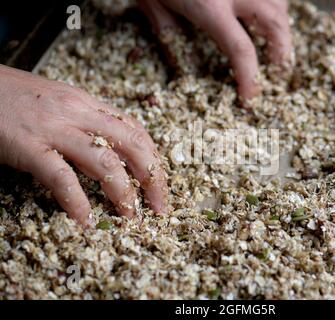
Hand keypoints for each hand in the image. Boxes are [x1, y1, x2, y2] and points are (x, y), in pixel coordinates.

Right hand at [0, 65, 167, 225]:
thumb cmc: (14, 97)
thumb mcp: (60, 102)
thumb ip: (86, 122)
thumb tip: (112, 148)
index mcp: (89, 104)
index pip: (136, 131)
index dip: (154, 160)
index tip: (160, 183)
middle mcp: (79, 113)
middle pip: (133, 146)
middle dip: (153, 179)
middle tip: (160, 207)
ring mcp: (55, 128)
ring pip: (105, 163)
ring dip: (124, 194)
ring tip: (130, 218)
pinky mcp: (28, 146)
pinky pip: (61, 177)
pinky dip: (77, 202)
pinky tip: (85, 220)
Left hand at [139, 0, 292, 100]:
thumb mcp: (151, 1)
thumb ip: (166, 29)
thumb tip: (173, 51)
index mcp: (210, 8)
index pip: (242, 51)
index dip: (251, 78)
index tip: (251, 97)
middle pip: (276, 25)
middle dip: (283, 52)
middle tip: (280, 70)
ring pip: (280, 4)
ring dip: (282, 26)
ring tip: (277, 42)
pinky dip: (275, 5)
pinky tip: (267, 13)